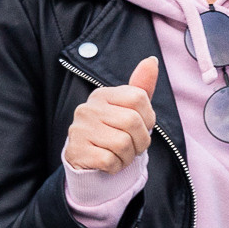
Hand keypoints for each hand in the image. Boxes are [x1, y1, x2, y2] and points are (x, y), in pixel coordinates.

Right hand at [63, 57, 157, 174]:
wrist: (88, 163)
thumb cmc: (113, 134)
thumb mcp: (129, 110)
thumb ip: (141, 87)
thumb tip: (151, 60)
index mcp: (102, 94)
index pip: (138, 97)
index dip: (148, 118)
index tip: (141, 128)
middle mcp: (88, 108)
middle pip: (132, 122)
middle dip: (140, 142)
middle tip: (132, 147)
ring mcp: (80, 129)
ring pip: (123, 143)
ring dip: (128, 156)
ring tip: (119, 155)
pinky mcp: (77, 150)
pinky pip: (109, 160)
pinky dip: (115, 166)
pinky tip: (108, 163)